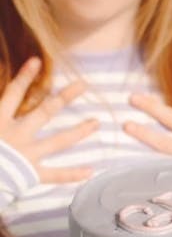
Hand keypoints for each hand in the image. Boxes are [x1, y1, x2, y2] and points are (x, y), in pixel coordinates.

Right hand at [0, 57, 98, 183]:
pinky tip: (91, 171)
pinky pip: (55, 175)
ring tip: (96, 123)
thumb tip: (1, 91)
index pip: (13, 93)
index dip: (24, 77)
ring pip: (58, 141)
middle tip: (83, 84)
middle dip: (64, 97)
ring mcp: (26, 155)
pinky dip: (73, 175)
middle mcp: (16, 135)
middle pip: (44, 112)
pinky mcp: (30, 175)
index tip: (37, 60)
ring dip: (78, 131)